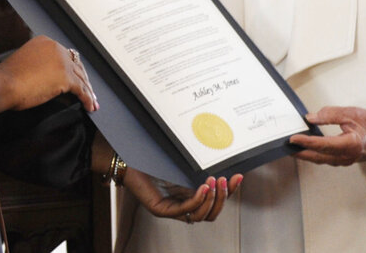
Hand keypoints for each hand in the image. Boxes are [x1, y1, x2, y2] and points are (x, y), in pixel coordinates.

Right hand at [0, 35, 97, 117]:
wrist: (4, 83)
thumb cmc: (7, 78)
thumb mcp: (24, 62)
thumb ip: (38, 64)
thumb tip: (45, 77)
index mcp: (45, 43)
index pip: (64, 55)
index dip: (71, 67)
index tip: (74, 76)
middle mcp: (56, 48)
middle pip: (75, 64)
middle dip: (82, 78)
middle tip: (87, 89)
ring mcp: (62, 62)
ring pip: (81, 77)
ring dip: (88, 90)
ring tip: (92, 101)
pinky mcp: (66, 77)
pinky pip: (81, 89)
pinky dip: (87, 99)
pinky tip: (89, 105)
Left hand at [124, 168, 242, 222]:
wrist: (127, 158)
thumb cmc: (150, 157)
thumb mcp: (179, 160)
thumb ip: (196, 161)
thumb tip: (218, 150)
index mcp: (188, 195)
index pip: (214, 202)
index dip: (228, 192)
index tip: (238, 177)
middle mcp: (181, 205)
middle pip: (210, 213)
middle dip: (222, 198)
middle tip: (225, 181)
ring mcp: (171, 209)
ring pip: (200, 215)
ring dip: (212, 200)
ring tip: (215, 182)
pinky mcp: (161, 209)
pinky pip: (185, 210)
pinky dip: (198, 200)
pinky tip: (204, 187)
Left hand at [289, 106, 365, 166]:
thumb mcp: (352, 113)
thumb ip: (330, 115)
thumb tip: (310, 118)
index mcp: (351, 145)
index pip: (323, 145)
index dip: (306, 142)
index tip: (293, 138)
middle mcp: (348, 156)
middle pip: (319, 157)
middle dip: (301, 152)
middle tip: (285, 147)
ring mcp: (346, 160)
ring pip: (322, 160)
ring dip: (307, 154)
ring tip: (292, 148)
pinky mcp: (345, 160)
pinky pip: (327, 159)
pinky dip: (315, 154)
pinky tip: (307, 148)